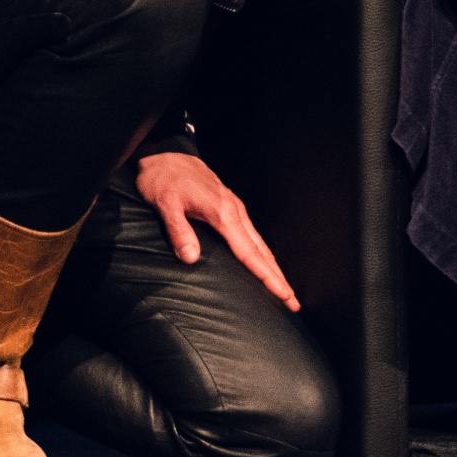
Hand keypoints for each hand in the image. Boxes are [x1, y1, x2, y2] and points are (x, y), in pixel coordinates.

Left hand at [132, 149, 298, 309]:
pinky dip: (262, 253)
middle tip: (293, 302)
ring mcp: (234, 208)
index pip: (249, 253)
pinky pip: (252, 234)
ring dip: (273, 267)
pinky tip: (263, 261)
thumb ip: (179, 231)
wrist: (165, 154)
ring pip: (260, 243)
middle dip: (279, 278)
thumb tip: (191, 259)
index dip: (266, 276)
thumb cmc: (163, 179)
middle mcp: (234, 212)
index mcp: (223, 214)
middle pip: (262, 251)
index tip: (283, 294)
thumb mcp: (166, 205)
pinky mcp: (230, 206)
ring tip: (284, 288)